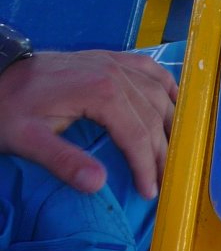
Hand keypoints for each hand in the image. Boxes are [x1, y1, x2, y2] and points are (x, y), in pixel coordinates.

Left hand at [0, 50, 176, 197]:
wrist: (0, 75)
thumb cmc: (12, 110)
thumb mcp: (27, 141)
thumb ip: (63, 161)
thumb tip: (98, 184)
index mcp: (101, 93)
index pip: (136, 134)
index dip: (146, 165)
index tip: (150, 191)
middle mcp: (116, 73)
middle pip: (152, 116)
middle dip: (161, 150)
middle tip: (164, 179)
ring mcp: (115, 62)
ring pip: (157, 92)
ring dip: (168, 122)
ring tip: (172, 150)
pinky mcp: (111, 58)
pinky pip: (149, 68)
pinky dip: (166, 85)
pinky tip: (173, 100)